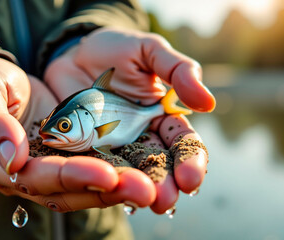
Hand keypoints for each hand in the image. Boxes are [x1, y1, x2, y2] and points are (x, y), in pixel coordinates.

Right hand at [0, 56, 156, 210]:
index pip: (36, 177)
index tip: (106, 173)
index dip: (71, 176)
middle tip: (144, 189)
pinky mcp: (64, 159)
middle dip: (105, 191)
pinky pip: (91, 173)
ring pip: (83, 189)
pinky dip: (115, 176)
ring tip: (149, 186)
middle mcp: (24, 177)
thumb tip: (14, 158)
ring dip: (116, 189)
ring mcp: (46, 170)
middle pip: (66, 192)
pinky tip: (141, 172)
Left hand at [44, 27, 212, 213]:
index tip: (191, 177)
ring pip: (128, 171)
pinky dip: (100, 177)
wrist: (74, 53)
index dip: (190, 160)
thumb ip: (178, 71)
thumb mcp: (150, 51)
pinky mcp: (87, 148)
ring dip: (136, 189)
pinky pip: (94, 164)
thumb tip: (209, 103)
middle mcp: (141, 136)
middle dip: (164, 184)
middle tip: (165, 201)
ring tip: (141, 203)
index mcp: (162, 117)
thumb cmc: (116, 49)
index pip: (183, 143)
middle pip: (157, 165)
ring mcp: (113, 144)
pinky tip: (104, 189)